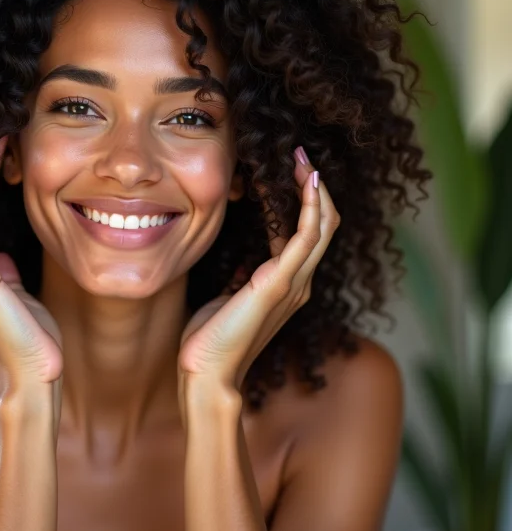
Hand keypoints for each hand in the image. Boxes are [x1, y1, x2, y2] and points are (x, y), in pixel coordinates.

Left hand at [177, 147, 339, 397]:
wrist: (206, 375)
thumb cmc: (212, 339)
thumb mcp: (229, 299)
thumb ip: (244, 280)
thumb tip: (243, 266)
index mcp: (287, 285)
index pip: (308, 234)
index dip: (304, 201)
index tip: (289, 172)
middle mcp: (298, 282)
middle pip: (323, 225)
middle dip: (314, 187)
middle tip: (299, 155)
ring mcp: (293, 284)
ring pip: (321, 226)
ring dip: (314, 189)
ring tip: (302, 159)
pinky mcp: (278, 284)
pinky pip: (306, 237)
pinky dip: (311, 206)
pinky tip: (308, 179)